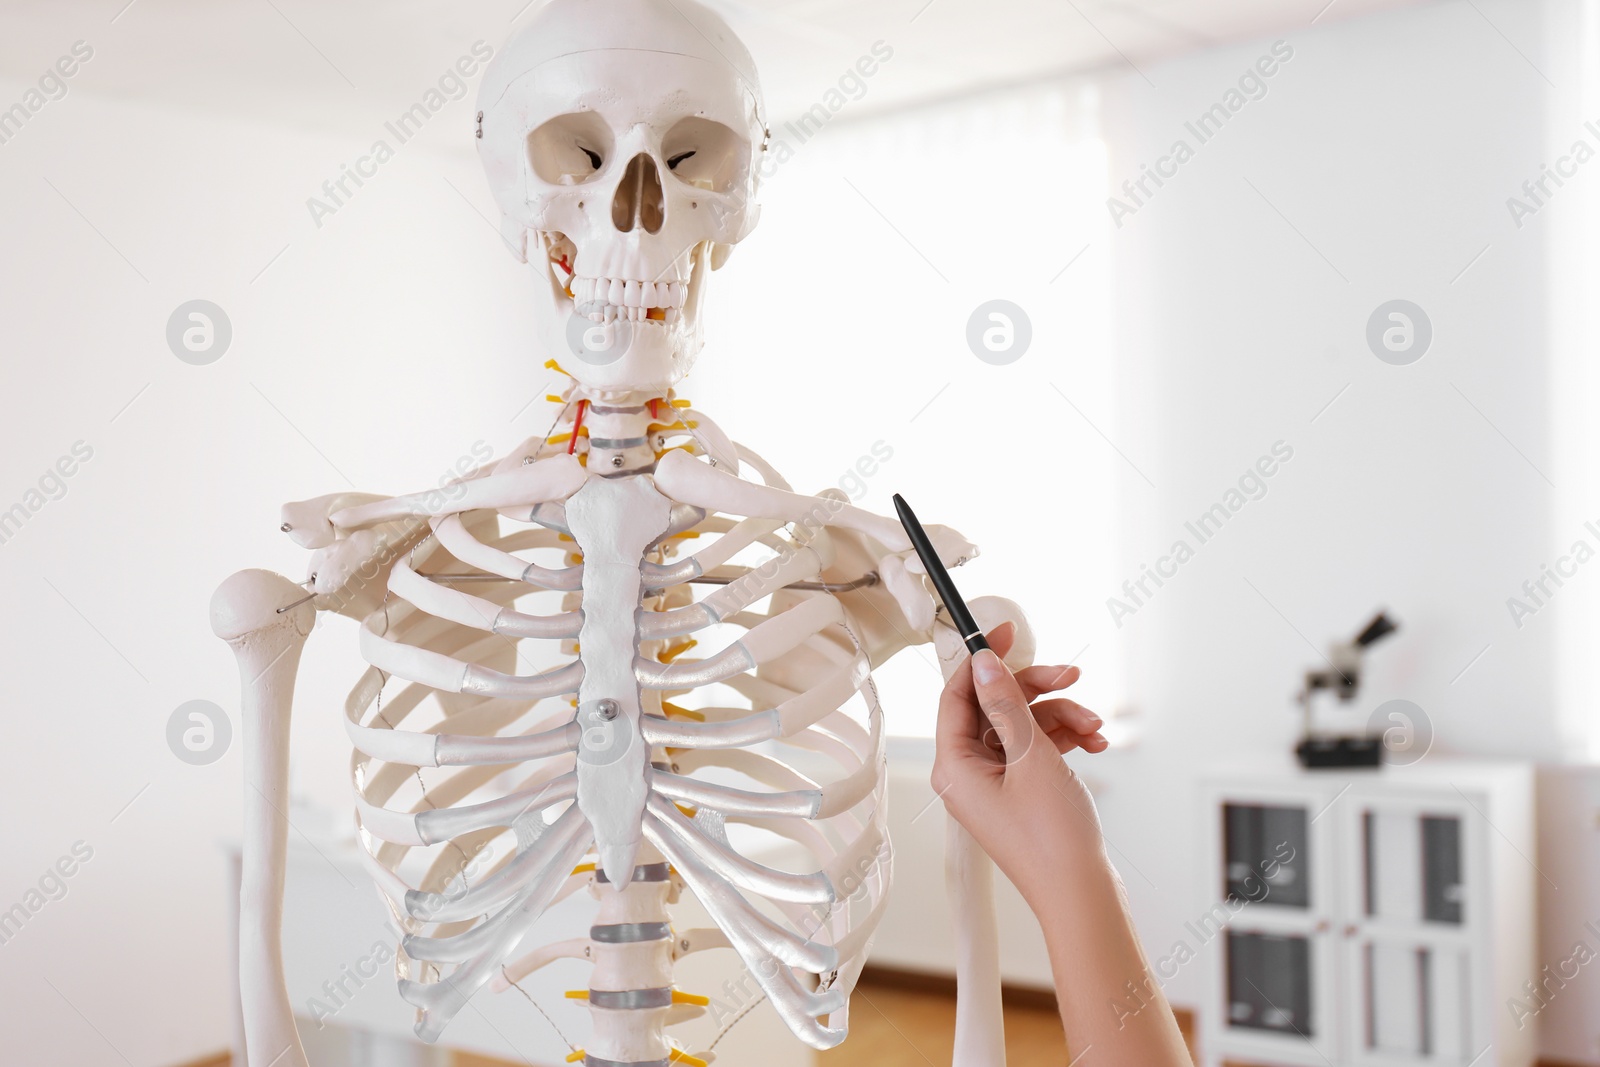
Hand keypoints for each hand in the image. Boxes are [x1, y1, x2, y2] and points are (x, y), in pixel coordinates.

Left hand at [931, 622, 1109, 904]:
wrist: (1082, 894)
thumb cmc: (1052, 837)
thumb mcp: (1030, 756)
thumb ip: (1006, 704)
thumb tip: (983, 663)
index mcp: (954, 766)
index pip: (957, 695)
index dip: (981, 659)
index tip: (1006, 631)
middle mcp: (968, 773)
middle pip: (995, 706)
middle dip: (1037, 690)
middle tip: (1071, 675)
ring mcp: (996, 784)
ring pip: (1023, 725)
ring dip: (1061, 717)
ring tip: (1094, 726)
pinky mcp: (1021, 793)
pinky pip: (1037, 749)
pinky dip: (1065, 740)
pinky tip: (1094, 743)